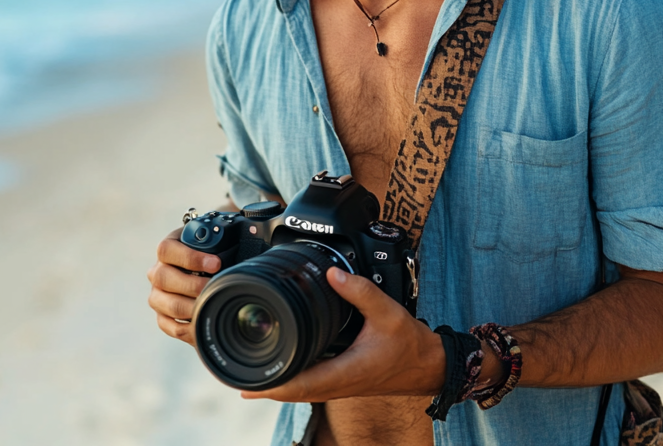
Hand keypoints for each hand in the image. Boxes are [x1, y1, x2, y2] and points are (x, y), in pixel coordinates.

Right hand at [147, 227, 220, 345]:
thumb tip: (251, 235)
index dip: (190, 257)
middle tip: (215, 286)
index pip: (166, 250)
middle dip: (193, 284)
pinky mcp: (162, 315)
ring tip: (212, 305)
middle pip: (163, 278)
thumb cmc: (212, 255)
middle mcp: (158, 271)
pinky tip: (203, 322)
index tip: (216, 263)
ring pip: (168, 304)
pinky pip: (168, 325)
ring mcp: (157, 295)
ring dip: (192, 307)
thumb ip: (223, 240)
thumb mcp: (214, 242)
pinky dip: (187, 328)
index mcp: (168, 249)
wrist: (204, 272)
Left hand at [241, 267, 446, 402]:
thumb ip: (360, 290)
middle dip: (263, 386)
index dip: (271, 384)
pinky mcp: (342, 381)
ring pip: (299, 391)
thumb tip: (333, 271)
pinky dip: (291, 381)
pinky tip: (280, 371)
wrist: (428, 365)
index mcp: (344, 372)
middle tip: (234, 376)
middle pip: (291, 392)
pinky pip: (309, 386)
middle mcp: (338, 384)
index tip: (247, 382)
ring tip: (247, 375)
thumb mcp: (387, 312)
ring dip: (275, 385)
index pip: (299, 384)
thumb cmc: (410, 344)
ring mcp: (339, 386)